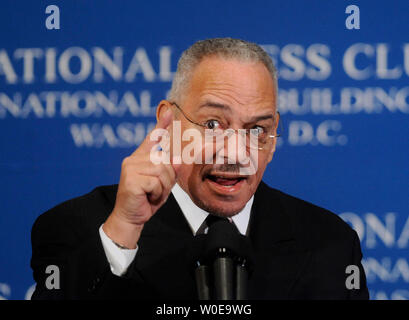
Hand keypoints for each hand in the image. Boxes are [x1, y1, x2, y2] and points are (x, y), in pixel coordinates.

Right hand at [103, 109, 177, 248]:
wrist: (131, 217)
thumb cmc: (145, 200)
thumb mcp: (161, 184)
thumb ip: (167, 171)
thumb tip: (176, 159)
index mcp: (140, 159)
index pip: (152, 139)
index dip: (161, 125)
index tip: (169, 112)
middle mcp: (133, 160)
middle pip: (164, 162)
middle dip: (167, 180)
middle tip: (157, 191)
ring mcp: (131, 168)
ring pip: (162, 171)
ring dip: (163, 187)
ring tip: (152, 194)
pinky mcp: (131, 179)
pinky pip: (156, 183)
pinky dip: (157, 193)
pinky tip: (147, 197)